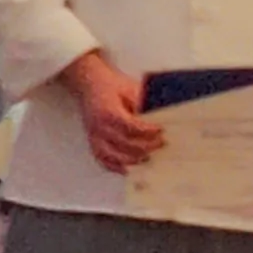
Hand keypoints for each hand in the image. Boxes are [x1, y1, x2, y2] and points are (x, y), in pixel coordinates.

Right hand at [58, 51, 157, 173]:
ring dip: (132, 159)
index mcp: (108, 112)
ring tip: (149, 157)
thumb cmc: (112, 85)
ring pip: (113, 156)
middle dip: (146, 146)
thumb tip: (161, 116)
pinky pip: (102, 159)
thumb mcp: (130, 88)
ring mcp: (94, 136)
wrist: (90, 83)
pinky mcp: (92, 141)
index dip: (147, 131)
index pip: (130, 127)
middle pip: (124, 144)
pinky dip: (115, 167)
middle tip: (162, 144)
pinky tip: (128, 169)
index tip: (162, 130)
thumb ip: (143, 103)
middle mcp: (99, 127)